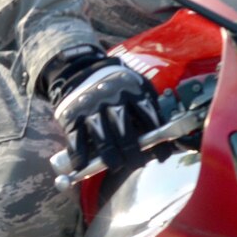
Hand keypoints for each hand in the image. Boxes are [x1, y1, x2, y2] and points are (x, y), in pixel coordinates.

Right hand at [48, 52, 162, 173]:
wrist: (80, 70)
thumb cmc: (115, 86)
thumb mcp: (135, 86)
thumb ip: (147, 107)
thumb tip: (165, 137)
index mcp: (131, 89)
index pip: (149, 118)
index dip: (158, 141)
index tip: (162, 156)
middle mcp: (110, 97)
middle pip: (124, 130)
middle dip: (133, 153)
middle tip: (136, 163)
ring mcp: (89, 107)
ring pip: (102, 136)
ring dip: (110, 156)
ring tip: (116, 166)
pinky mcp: (71, 116)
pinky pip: (76, 139)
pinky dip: (80, 156)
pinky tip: (83, 166)